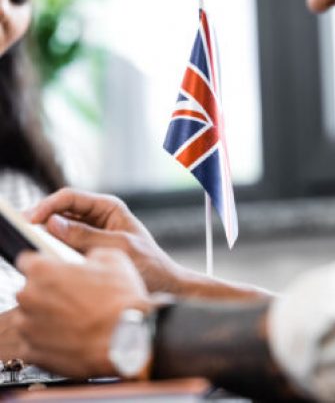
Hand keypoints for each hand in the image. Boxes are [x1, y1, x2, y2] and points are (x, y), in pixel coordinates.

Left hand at [15, 249, 151, 377]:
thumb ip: (92, 254)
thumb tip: (90, 259)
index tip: (53, 269)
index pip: (27, 260)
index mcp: (44, 270)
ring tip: (74, 319)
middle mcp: (30, 298)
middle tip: (74, 295)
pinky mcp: (33, 353)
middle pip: (29, 290)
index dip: (44, 264)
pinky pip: (32, 343)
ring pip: (29, 318)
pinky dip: (47, 340)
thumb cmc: (121, 299)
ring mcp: (29, 328)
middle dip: (47, 291)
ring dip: (45, 316)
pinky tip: (70, 336)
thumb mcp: (114, 258)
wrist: (127, 339)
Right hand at [30, 188, 181, 292]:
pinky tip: (46, 258)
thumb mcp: (119, 248)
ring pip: (60, 228)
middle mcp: (98, 217)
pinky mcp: (88, 250)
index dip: (48, 205)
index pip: (71, 197)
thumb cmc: (149, 264)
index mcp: (109, 207)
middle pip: (62, 211)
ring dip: (46, 235)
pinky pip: (65, 245)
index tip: (31, 220)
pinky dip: (54, 249)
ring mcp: (92, 233)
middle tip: (24, 232)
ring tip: (32, 245)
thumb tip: (54, 224)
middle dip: (42, 219)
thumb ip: (88, 236)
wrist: (162, 285)